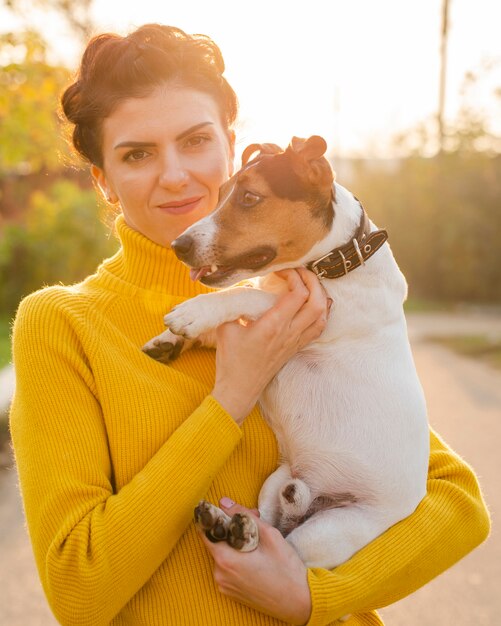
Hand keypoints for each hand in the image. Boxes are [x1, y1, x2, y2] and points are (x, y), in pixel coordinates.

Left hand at [200, 498, 311, 624]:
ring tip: (258, 536)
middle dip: (231, 526)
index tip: (222, 507)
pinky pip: (227, 567)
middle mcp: (219, 574)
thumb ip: (243, 516)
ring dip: (235, 541)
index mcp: (225, 559)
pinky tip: (256, 554)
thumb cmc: (286, 569)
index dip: (213, 517)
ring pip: (223, 553)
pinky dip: (237, 556)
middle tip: (253, 517)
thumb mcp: (268, 535)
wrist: (299, 602)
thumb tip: (224, 502)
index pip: (205, 531)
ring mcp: (224, 585)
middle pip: (216, 541)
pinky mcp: (230, 592)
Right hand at [211, 268, 329, 423]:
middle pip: (317, 302)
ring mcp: (295, 341)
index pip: (298, 294)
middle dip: (312, 281)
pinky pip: (319, 327)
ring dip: (320, 295)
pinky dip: (322, 311)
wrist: (239, 389)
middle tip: (299, 271)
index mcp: (273, 325)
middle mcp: (289, 333)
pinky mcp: (296, 347)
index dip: (294, 276)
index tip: (280, 270)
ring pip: (322, 315)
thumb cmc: (231, 360)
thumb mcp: (225, 327)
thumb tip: (239, 286)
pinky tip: (315, 302)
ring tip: (307, 283)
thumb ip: (233, 304)